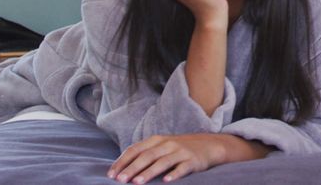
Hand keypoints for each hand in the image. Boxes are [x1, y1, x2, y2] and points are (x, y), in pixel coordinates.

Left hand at [108, 134, 222, 182]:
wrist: (209, 145)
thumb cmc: (179, 149)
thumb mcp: (161, 146)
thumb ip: (144, 153)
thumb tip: (121, 168)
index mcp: (156, 140)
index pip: (135, 149)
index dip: (122, 162)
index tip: (111, 175)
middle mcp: (167, 144)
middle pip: (146, 156)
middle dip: (131, 168)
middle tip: (120, 180)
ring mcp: (181, 152)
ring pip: (162, 162)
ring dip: (148, 172)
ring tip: (137, 182)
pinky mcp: (193, 160)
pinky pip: (182, 168)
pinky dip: (174, 174)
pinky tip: (166, 181)